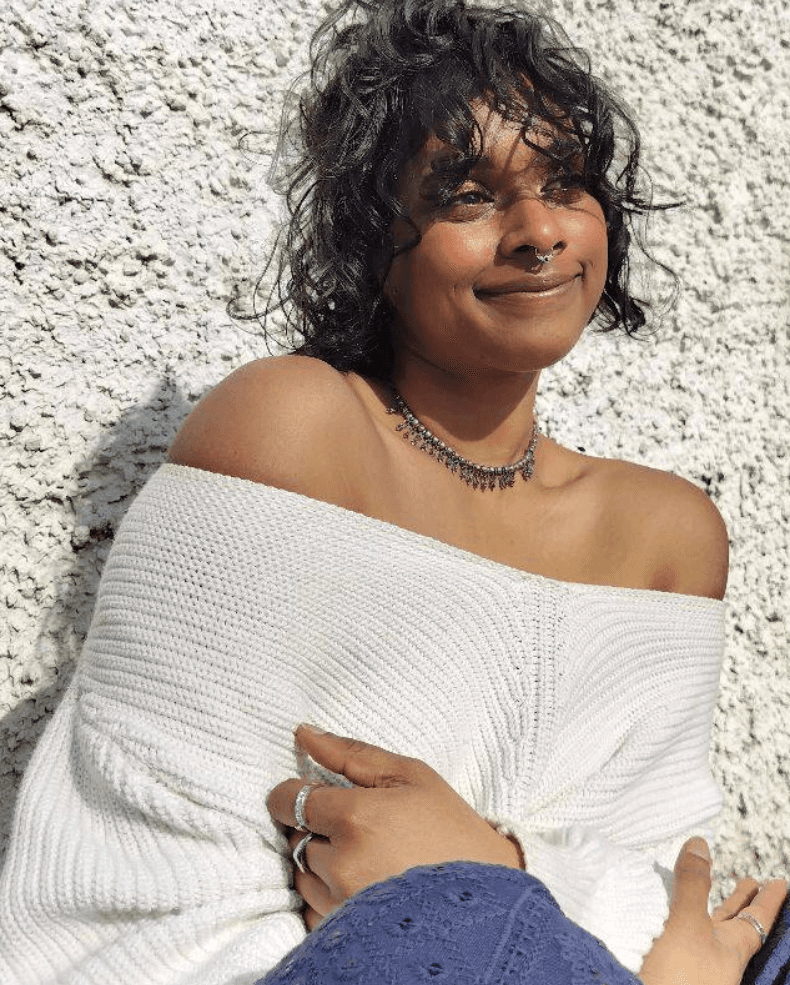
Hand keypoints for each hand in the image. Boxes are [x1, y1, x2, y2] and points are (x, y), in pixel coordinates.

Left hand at [267, 725, 521, 929]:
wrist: (485, 895)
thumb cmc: (450, 828)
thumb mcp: (409, 775)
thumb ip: (350, 753)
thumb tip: (303, 733)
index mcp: (355, 817)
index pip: (287, 800)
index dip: (296, 793)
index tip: (317, 794)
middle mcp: (340, 863)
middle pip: (294, 836)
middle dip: (316, 828)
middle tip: (357, 827)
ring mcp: (340, 902)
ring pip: (300, 873)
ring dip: (320, 862)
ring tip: (364, 857)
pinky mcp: (343, 932)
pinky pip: (310, 908)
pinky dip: (326, 894)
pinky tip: (362, 885)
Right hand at [639, 837, 786, 984]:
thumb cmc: (678, 978)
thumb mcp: (686, 925)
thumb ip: (692, 885)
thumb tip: (700, 843)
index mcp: (730, 949)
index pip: (757, 919)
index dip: (768, 899)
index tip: (781, 882)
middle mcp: (716, 958)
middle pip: (737, 926)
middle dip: (742, 903)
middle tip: (751, 882)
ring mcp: (695, 966)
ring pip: (710, 934)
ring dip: (713, 912)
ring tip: (715, 895)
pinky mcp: (671, 969)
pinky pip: (685, 938)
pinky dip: (685, 922)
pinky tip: (674, 918)